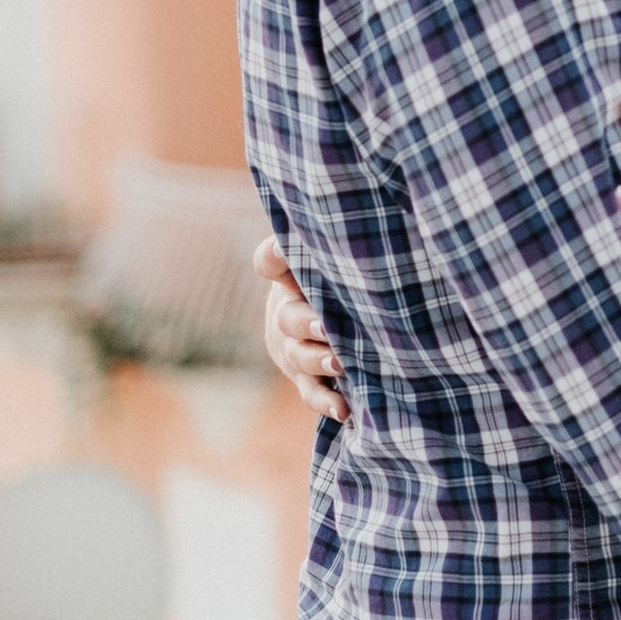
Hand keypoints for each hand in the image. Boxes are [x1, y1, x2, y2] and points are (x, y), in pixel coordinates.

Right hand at [253, 237, 349, 423]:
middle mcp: (284, 313)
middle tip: (327, 326)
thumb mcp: (329, 254)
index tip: (285, 249)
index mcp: (288, 278)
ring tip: (339, 362)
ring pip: (299, 357)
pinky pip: (312, 392)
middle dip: (308, 323)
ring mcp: (294, 349)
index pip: (270, 261)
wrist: (335, 318)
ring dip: (318, 361)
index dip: (276, 255)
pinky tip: (345, 409)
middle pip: (288, 318)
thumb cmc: (339, 276)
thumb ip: (331, 237)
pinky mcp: (306, 377)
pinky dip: (326, 401)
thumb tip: (350, 210)